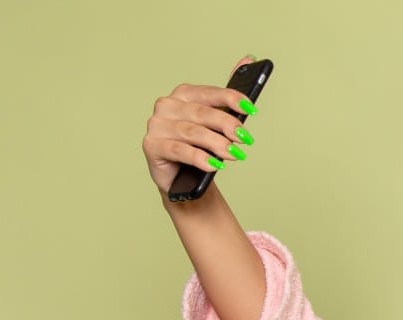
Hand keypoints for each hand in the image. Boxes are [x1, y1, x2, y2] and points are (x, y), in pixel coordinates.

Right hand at [141, 57, 257, 194]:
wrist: (183, 177)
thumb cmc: (201, 146)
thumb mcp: (217, 123)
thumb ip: (229, 95)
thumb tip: (248, 58)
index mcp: (183, 94)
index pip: (209, 93)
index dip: (231, 99)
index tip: (251, 109)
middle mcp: (167, 105)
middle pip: (202, 113)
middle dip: (227, 125)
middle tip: (245, 139)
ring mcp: (157, 124)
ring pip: (192, 132)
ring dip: (217, 144)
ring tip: (235, 155)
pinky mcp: (151, 145)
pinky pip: (178, 150)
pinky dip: (199, 158)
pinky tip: (214, 165)